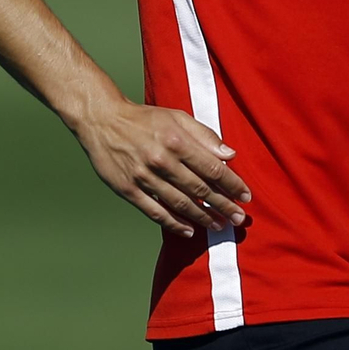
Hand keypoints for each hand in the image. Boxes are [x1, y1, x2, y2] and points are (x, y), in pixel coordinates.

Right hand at [73, 98, 251, 238]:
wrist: (103, 121)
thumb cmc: (145, 118)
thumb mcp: (177, 118)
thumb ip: (205, 136)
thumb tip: (230, 155)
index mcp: (176, 141)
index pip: (212, 168)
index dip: (232, 184)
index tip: (246, 196)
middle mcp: (161, 161)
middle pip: (199, 189)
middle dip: (223, 206)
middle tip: (238, 219)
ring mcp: (144, 178)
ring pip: (180, 204)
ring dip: (202, 218)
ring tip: (218, 226)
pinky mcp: (128, 190)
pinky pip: (155, 212)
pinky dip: (174, 224)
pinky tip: (189, 231)